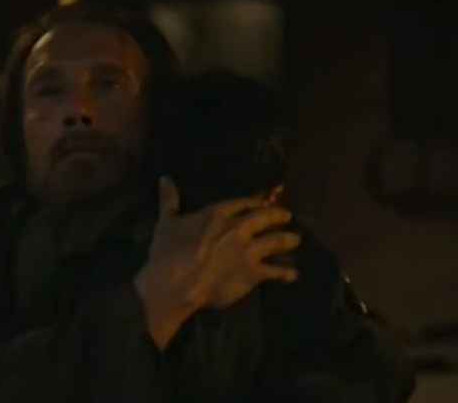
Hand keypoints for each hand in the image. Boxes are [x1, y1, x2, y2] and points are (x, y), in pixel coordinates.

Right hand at [134, 177, 299, 347]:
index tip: (265, 200)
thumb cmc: (168, 251)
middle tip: (286, 216)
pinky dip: (286, 273)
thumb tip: (165, 178)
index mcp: (218, 213)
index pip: (244, 202)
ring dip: (288, 240)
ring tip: (295, 240)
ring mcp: (249, 250)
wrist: (177, 281)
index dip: (257, 201)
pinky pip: (275, 271)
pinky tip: (293, 275)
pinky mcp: (253, 272)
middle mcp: (238, 228)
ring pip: (276, 241)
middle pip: (266, 217)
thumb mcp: (167, 221)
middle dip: (278, 215)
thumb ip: (169, 199)